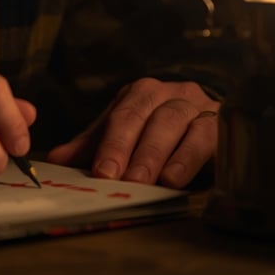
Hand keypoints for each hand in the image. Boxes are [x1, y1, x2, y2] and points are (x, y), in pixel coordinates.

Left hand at [46, 78, 218, 188]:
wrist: (215, 123)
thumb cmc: (163, 132)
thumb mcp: (127, 136)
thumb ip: (94, 146)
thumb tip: (54, 159)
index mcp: (142, 93)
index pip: (122, 114)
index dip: (110, 142)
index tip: (100, 171)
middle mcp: (169, 92)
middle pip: (146, 115)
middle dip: (130, 147)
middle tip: (117, 178)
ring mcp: (197, 105)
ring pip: (174, 121)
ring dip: (156, 154)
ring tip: (144, 182)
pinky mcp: (220, 124)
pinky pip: (205, 135)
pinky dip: (188, 157)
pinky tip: (175, 178)